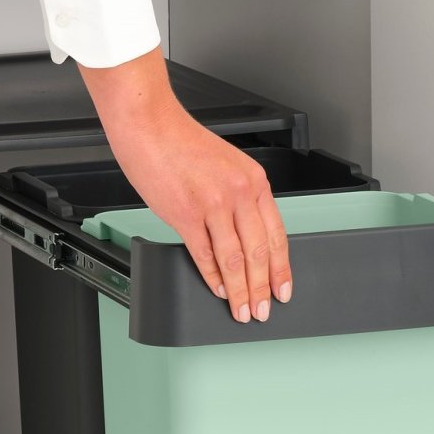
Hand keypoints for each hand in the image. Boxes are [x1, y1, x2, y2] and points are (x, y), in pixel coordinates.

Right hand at [78, 47, 291, 322]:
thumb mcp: (225, 165)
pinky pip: (205, 255)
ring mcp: (213, 205)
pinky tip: (218, 290)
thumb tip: (241, 236)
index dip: (281, 268)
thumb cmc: (180, 142)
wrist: (150, 124)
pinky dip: (212, 278)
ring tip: (242, 310)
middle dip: (262, 288)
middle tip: (262, 310)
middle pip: (258, 252)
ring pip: (234, 259)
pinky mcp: (186, 215)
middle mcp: (239, 192)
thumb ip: (237, 198)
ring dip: (240, 290)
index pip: (276, 234)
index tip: (282, 289)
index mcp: (254, 180)